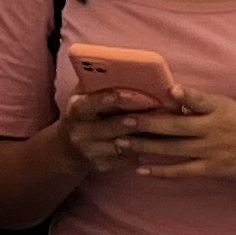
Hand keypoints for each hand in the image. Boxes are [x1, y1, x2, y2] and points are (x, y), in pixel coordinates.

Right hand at [51, 82, 168, 182]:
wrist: (68, 147)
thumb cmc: (85, 111)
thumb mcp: (85, 94)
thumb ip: (100, 82)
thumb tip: (127, 67)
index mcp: (76, 109)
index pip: (93, 103)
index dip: (115, 99)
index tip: (137, 93)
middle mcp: (80, 132)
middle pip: (111, 127)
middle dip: (136, 119)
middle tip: (159, 112)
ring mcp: (91, 152)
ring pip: (123, 146)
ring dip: (146, 137)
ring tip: (167, 127)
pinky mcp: (102, 167)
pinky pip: (128, 160)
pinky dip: (146, 152)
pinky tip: (161, 143)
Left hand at [123, 87, 235, 185]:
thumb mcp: (230, 106)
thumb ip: (202, 103)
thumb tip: (172, 97)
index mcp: (218, 109)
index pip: (192, 99)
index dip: (174, 96)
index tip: (154, 92)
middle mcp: (212, 130)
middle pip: (173, 126)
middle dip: (145, 123)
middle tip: (121, 119)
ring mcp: (210, 152)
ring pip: (171, 149)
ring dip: (144, 146)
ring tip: (121, 142)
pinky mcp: (210, 169)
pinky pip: (180, 171)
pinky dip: (159, 170)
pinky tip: (140, 168)